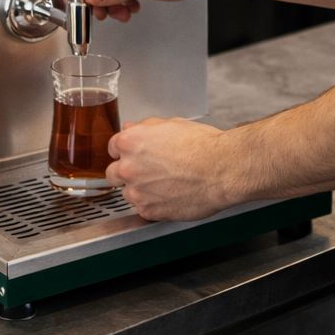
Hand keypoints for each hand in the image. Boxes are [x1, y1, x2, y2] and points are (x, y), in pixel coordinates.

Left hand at [105, 117, 237, 220]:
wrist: (221, 169)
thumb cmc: (203, 145)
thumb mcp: (173, 123)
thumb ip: (146, 127)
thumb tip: (134, 129)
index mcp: (131, 142)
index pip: (112, 147)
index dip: (125, 149)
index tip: (134, 153)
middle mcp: (128, 168)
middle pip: (112, 173)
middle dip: (125, 171)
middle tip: (146, 170)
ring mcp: (137, 192)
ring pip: (127, 193)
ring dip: (139, 189)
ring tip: (164, 183)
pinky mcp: (149, 212)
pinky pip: (142, 208)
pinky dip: (152, 204)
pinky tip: (170, 194)